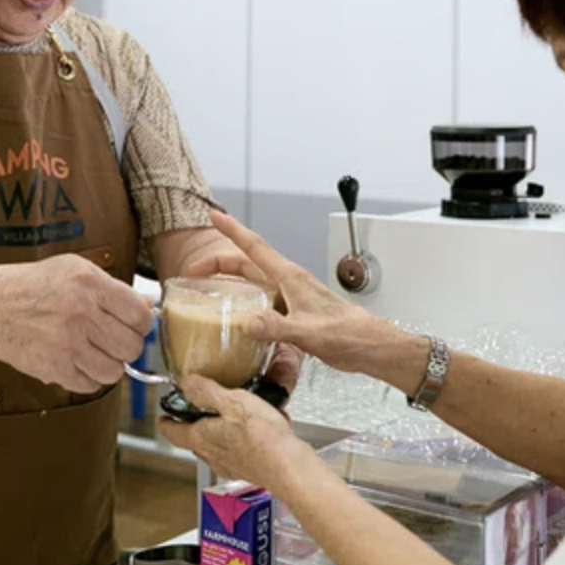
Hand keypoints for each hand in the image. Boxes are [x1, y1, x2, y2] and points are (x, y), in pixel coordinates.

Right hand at [0, 255, 152, 392]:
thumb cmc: (33, 287)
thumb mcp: (74, 270)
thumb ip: (113, 287)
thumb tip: (149, 305)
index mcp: (89, 284)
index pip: (140, 314)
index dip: (141, 324)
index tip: (134, 325)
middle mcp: (80, 312)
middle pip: (131, 346)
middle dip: (127, 346)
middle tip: (114, 341)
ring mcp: (67, 343)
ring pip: (114, 371)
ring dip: (108, 365)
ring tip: (94, 352)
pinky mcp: (55, 367)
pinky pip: (91, 385)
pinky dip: (88, 378)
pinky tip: (77, 362)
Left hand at [158, 375, 314, 495]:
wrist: (289, 468)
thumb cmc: (262, 437)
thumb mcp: (232, 401)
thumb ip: (206, 391)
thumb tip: (186, 383)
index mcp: (202, 437)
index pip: (173, 432)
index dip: (165, 423)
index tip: (162, 417)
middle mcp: (212, 455)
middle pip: (193, 441)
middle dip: (192, 427)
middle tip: (196, 412)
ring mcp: (230, 465)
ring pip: (215, 448)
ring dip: (217, 435)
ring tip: (228, 418)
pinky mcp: (248, 470)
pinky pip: (237, 454)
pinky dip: (239, 442)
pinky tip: (255, 432)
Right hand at [184, 212, 396, 377]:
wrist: (371, 347)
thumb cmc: (349, 335)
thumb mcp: (310, 333)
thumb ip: (279, 328)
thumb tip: (248, 323)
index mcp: (291, 279)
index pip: (255, 248)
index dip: (233, 231)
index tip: (215, 217)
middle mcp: (289, 284)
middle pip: (248, 264)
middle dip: (219, 262)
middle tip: (193, 270)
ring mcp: (292, 298)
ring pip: (255, 283)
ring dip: (231, 282)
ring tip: (209, 290)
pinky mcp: (296, 314)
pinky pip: (264, 302)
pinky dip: (246, 304)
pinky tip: (238, 319)